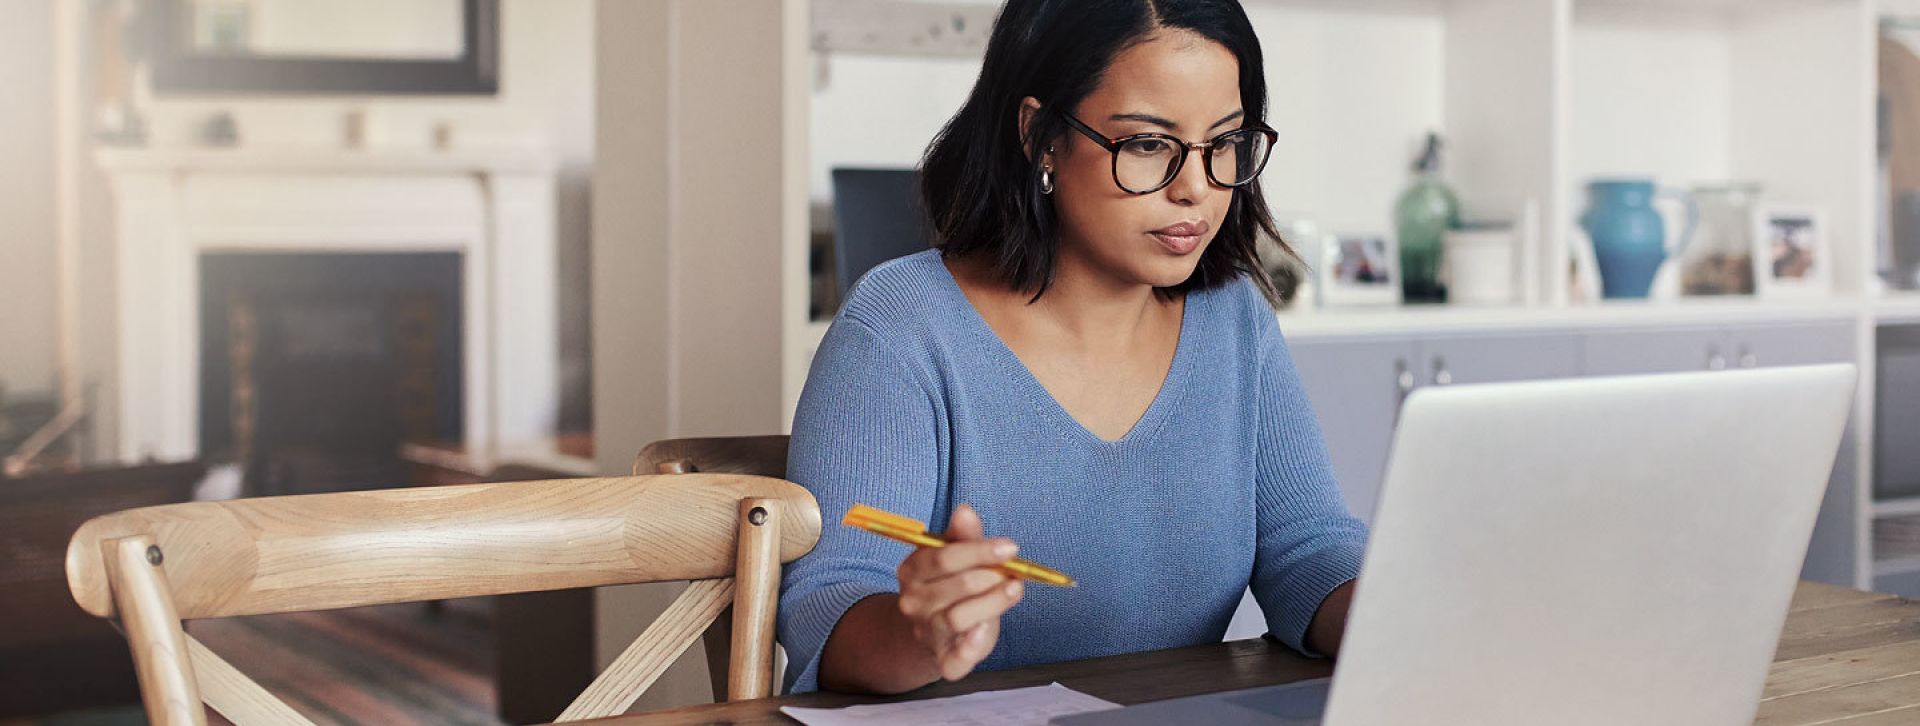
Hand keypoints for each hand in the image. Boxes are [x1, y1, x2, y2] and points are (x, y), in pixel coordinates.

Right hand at [894, 503, 1024, 680]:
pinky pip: (955, 659)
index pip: (943, 558)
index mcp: (912, 570)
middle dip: (991, 576)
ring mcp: (926, 632)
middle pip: (957, 586)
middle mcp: (913, 602)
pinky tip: (986, 630)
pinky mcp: (943, 660)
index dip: (979, 551)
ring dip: (993, 602)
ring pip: (959, 618)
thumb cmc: (951, 586)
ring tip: (1014, 590)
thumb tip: (965, 510)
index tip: (1010, 547)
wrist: (933, 631)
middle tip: (1013, 573)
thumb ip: (963, 535)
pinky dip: (971, 648)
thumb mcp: (956, 556)